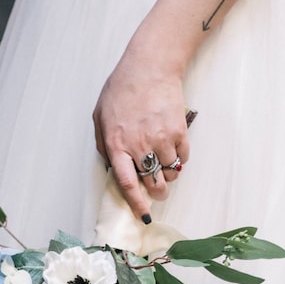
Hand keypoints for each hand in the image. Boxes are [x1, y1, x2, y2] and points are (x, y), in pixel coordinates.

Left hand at [92, 48, 189, 222]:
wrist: (150, 67)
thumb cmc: (123, 89)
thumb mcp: (101, 116)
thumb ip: (104, 144)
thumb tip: (114, 167)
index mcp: (116, 144)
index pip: (126, 183)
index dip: (136, 204)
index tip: (144, 216)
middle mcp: (139, 145)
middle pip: (153, 184)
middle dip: (157, 192)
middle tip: (158, 190)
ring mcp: (161, 138)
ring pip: (170, 173)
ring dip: (168, 173)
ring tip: (163, 160)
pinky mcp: (179, 131)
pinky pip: (183, 158)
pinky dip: (179, 158)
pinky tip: (172, 145)